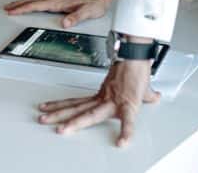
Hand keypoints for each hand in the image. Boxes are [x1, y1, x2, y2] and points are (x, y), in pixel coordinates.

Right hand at [3, 0, 112, 27]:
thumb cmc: (94, 4)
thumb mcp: (87, 13)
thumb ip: (76, 18)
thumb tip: (65, 23)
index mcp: (59, 2)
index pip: (37, 5)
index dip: (24, 8)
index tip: (13, 11)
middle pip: (33, 0)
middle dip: (19, 4)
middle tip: (7, 8)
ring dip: (23, 2)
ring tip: (13, 5)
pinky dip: (31, 1)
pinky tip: (30, 3)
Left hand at [38, 59, 160, 146]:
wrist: (138, 55)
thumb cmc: (136, 69)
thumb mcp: (139, 88)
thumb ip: (145, 94)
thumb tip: (154, 96)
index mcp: (103, 96)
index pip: (77, 102)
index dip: (61, 105)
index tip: (47, 108)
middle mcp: (104, 99)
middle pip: (78, 108)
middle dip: (59, 114)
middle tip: (43, 119)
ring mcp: (114, 102)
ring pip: (91, 114)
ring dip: (76, 122)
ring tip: (63, 130)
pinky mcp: (129, 104)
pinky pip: (128, 121)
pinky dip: (126, 132)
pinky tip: (122, 142)